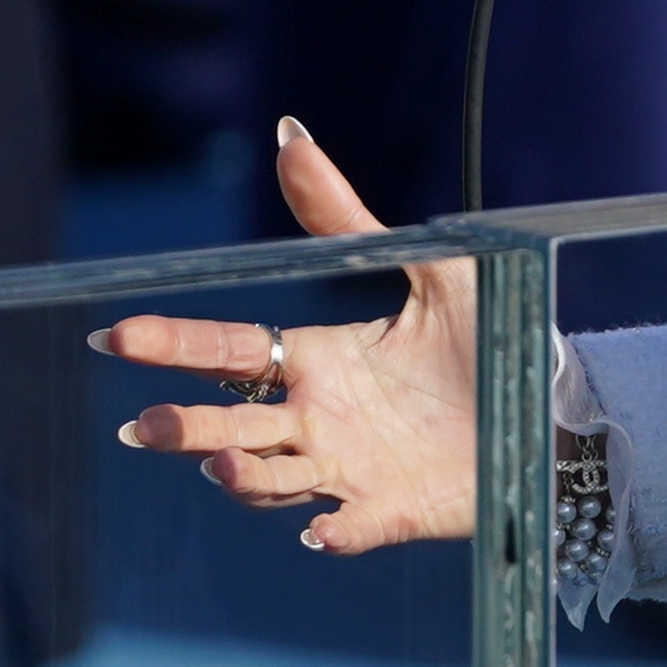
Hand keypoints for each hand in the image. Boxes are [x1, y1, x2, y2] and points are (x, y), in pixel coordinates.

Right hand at [95, 121, 478, 553]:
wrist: (546, 406)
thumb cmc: (484, 339)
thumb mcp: (431, 268)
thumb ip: (350, 217)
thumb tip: (289, 134)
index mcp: (321, 361)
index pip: (232, 349)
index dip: (175, 344)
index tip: (120, 335)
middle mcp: (320, 420)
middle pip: (233, 425)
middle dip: (187, 426)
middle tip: (148, 425)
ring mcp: (351, 471)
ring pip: (274, 481)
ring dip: (246, 477)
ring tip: (223, 463)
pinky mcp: (395, 511)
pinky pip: (357, 527)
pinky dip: (338, 532)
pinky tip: (323, 531)